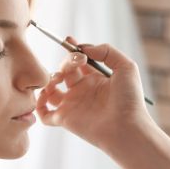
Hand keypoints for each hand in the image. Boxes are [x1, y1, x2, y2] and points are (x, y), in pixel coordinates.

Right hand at [36, 38, 151, 148]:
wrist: (126, 127)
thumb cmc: (130, 100)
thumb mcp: (126, 67)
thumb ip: (106, 51)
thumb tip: (84, 48)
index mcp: (96, 79)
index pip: (79, 61)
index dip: (73, 50)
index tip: (70, 41)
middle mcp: (83, 91)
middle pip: (65, 71)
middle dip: (66, 62)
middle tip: (76, 61)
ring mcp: (72, 105)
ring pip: (51, 90)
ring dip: (49, 79)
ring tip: (59, 78)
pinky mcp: (64, 119)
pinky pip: (44, 113)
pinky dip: (39, 103)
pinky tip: (46, 94)